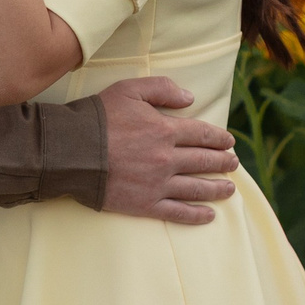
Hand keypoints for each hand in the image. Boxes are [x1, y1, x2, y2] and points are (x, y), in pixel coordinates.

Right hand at [95, 77, 236, 225]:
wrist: (71, 151)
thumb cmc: (98, 117)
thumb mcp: (129, 90)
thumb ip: (162, 89)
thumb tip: (190, 98)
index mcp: (165, 130)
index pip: (202, 134)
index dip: (219, 138)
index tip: (229, 142)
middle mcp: (167, 159)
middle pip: (204, 161)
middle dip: (223, 162)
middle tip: (234, 164)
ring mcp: (157, 184)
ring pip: (196, 188)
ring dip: (217, 189)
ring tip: (229, 189)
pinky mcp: (145, 204)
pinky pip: (177, 212)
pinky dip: (196, 215)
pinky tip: (208, 215)